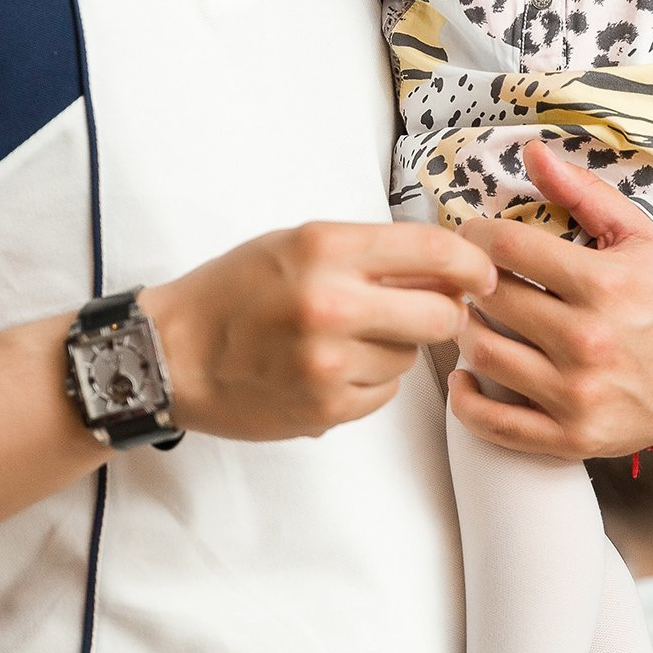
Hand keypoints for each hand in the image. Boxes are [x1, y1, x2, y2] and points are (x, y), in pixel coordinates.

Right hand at [145, 222, 497, 441]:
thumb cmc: (236, 290)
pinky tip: (332, 366)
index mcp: (326, 250)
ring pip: (411, 357)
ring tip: (350, 336)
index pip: (433, 251)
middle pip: (442, 315)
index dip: (471, 264)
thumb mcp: (298, 244)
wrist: (171, 353)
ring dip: (397, 347)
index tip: (482, 273)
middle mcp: (332, 305)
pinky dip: (370, 380)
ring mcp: (330, 363)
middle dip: (445, 312)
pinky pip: (384, 393)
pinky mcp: (326, 409)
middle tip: (431, 308)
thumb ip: (370, 252)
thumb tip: (447, 266)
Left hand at [447, 142, 652, 459]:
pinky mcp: (571, 437)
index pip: (506, 248)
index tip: (474, 237)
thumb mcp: (639, 237)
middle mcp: (588, 340)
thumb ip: (582, 193)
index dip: (476, 235)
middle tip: (472, 275)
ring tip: (477, 317)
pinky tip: (468, 377)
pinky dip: (466, 400)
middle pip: (489, 298)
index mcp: (603, 284)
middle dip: (471, 280)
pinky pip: (494, 423)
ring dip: (468, 330)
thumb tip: (532, 152)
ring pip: (482, 354)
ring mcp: (578, 393)